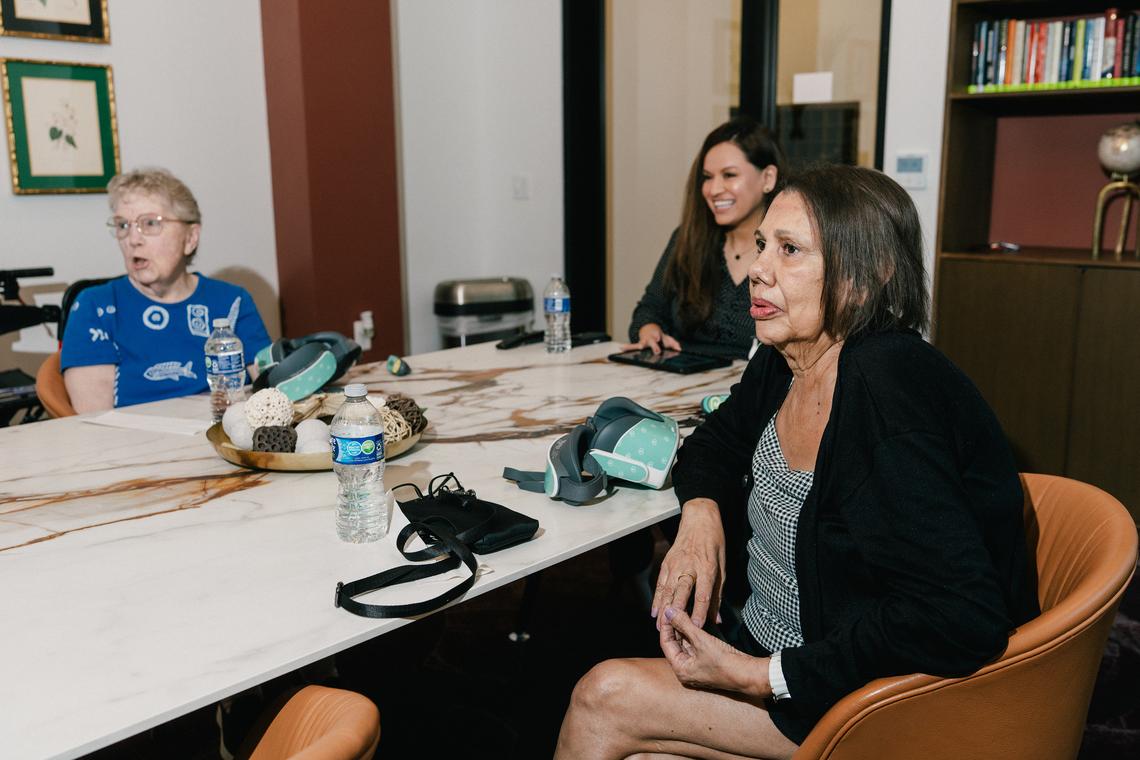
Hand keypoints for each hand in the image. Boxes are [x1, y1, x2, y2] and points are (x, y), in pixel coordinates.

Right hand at [621, 323, 681, 354]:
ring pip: (640, 344)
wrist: (649, 328)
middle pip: (651, 342)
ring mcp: (643, 341)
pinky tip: (622, 347)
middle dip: (653, 346)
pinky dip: (627, 346)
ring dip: (637, 346)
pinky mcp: (639, 343)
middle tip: (655, 350)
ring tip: (632, 347)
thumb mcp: (667, 338)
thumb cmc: (658, 335)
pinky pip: (632, 346)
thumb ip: (673, 343)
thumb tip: (679, 349)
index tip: (658, 338)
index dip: (658, 337)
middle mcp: (650, 339)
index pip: (658, 336)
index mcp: (657, 336)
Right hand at [651, 498, 724, 629]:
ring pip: (668, 589)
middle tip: (673, 630)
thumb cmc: (714, 544)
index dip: (701, 611)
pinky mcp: (666, 562)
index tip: (698, 627)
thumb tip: (718, 619)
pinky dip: (657, 598)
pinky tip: (655, 612)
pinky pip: (661, 583)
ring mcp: (675, 563)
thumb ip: (718, 595)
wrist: (699, 520)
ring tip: (660, 627)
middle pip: (682, 591)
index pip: (704, 593)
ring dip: (663, 609)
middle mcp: (690, 566)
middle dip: (677, 611)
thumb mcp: (722, 568)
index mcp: (708, 567)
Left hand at [660, 605, 770, 696]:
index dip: (665, 625)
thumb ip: (683, 624)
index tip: (666, 610)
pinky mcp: (705, 662)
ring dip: (683, 628)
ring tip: (682, 611)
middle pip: (674, 643)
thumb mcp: (701, 640)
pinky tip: (693, 621)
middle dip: (674, 625)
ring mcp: (696, 667)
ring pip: (685, 643)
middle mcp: (685, 670)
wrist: (747, 674)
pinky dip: (693, 633)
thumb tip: (669, 611)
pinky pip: (694, 645)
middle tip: (673, 608)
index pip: (665, 643)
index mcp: (680, 669)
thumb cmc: (724, 662)